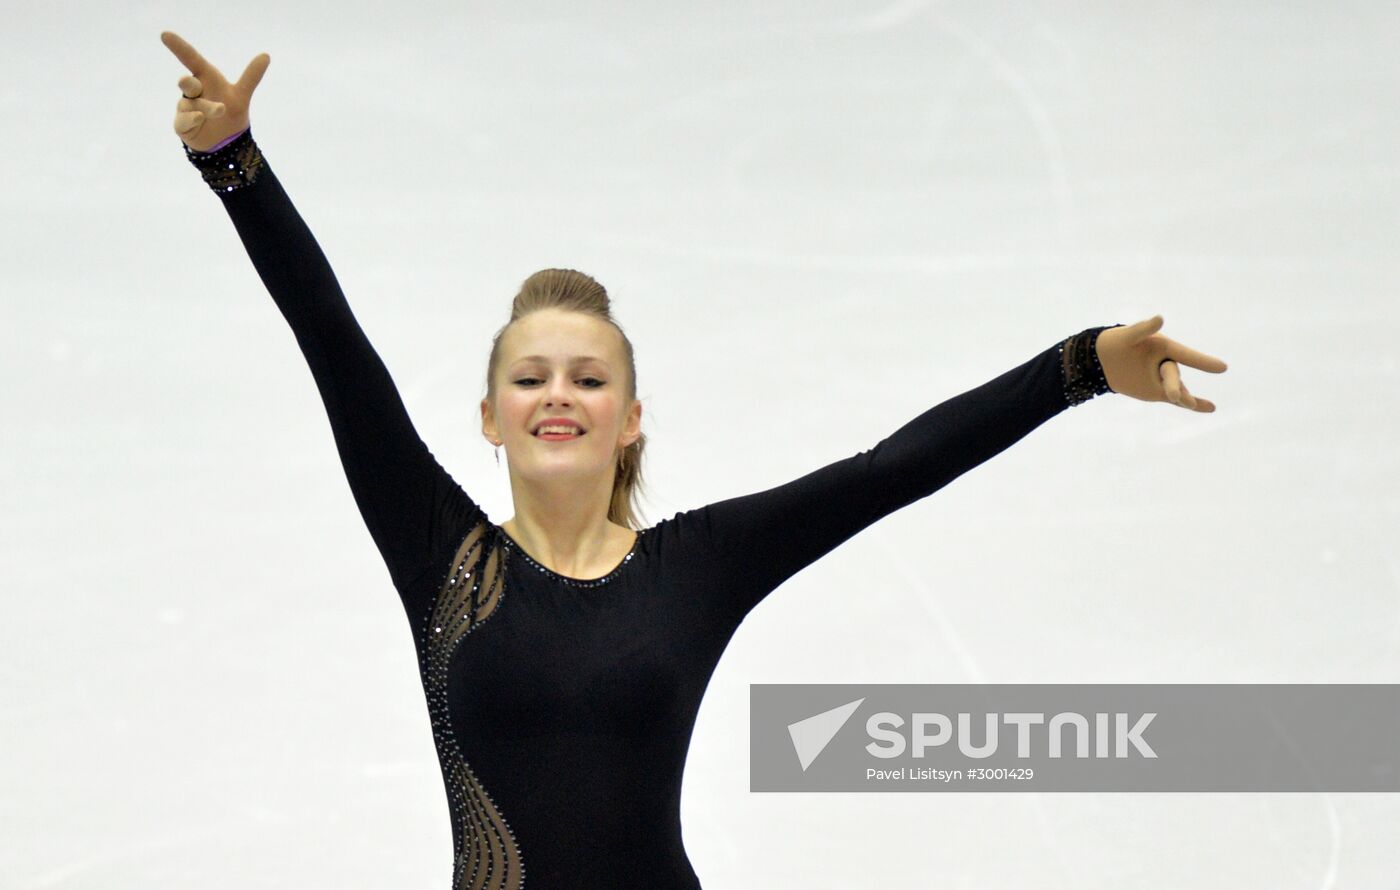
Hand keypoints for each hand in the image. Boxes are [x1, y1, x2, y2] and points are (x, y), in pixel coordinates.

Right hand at [160, 31, 269, 151]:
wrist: (225, 141)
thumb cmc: (229, 111)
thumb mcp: (241, 95)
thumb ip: (251, 76)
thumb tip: (266, 55)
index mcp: (205, 79)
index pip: (191, 60)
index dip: (179, 47)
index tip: (165, 34)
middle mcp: (193, 92)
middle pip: (187, 83)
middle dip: (189, 83)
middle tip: (194, 85)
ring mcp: (185, 107)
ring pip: (189, 105)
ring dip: (204, 107)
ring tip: (220, 110)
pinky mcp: (182, 124)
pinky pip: (183, 120)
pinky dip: (191, 119)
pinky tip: (199, 119)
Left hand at [1095, 315, 1227, 411]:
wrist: (1103, 359)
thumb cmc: (1118, 343)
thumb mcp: (1128, 336)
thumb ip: (1143, 329)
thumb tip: (1160, 318)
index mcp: (1165, 348)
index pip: (1186, 355)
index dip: (1203, 362)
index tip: (1223, 368)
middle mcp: (1168, 363)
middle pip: (1174, 376)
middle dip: (1174, 385)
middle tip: (1173, 397)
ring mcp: (1164, 379)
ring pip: (1178, 390)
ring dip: (1185, 398)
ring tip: (1191, 405)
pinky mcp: (1158, 392)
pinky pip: (1177, 400)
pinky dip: (1194, 405)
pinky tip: (1211, 408)